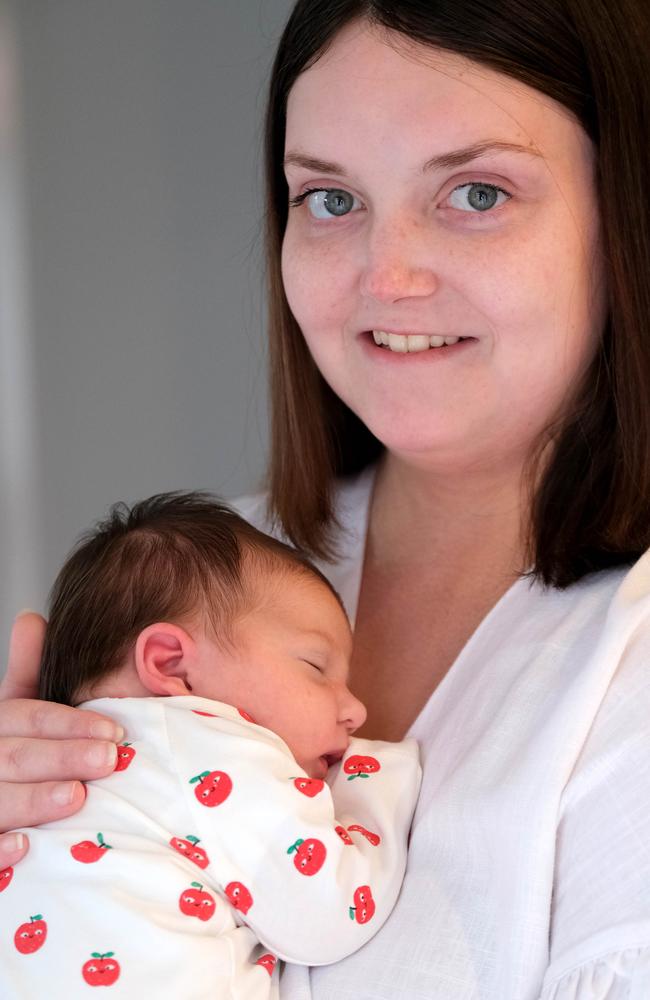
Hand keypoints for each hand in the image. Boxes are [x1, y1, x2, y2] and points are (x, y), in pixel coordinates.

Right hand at [0, 612, 123, 865]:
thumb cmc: (11, 767)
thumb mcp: (14, 721)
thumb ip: (24, 676)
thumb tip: (30, 617)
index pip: (24, 717)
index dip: (68, 724)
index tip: (115, 731)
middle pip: (13, 757)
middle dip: (62, 757)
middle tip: (109, 760)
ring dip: (34, 798)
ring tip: (77, 798)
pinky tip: (26, 847)